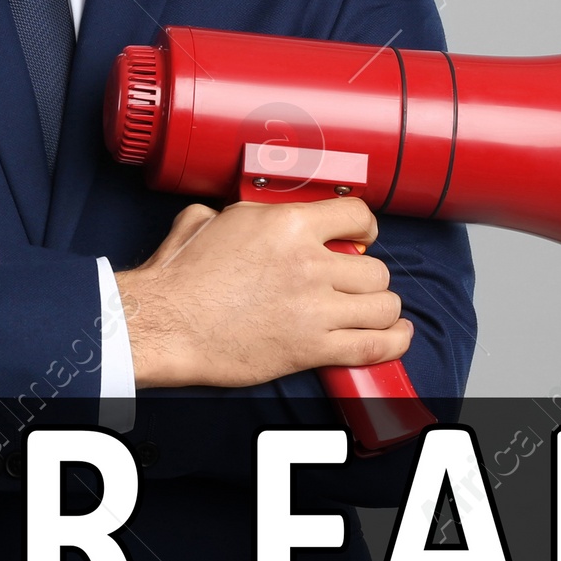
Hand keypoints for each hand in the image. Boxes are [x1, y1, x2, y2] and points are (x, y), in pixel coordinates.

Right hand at [114, 198, 411, 388]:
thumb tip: (249, 214)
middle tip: (353, 281)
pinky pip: (374, 346)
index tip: (361, 235)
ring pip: (384, 306)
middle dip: (368, 275)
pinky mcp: (311, 348)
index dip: (365, 226)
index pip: (357, 214)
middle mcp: (309, 264)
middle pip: (376, 268)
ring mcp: (314, 309)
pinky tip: (394, 336)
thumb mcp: (208, 219)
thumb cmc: (180, 276)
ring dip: (380, 308)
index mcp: (286, 224)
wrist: (166, 323)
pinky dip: (393, 342)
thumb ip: (241, 212)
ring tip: (369, 310)